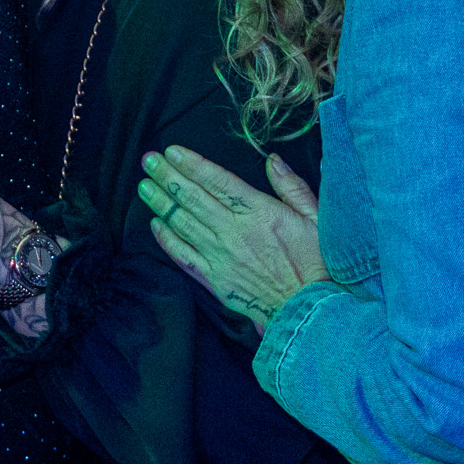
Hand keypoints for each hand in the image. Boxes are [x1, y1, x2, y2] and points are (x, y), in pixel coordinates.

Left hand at [138, 147, 329, 330]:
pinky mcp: (216, 281)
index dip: (191, 163)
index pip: (218, 180)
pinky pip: (184, 257)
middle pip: (193, 198)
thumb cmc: (319, 265)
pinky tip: (156, 225)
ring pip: (184, 223)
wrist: (313, 312)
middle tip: (148, 160)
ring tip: (144, 186)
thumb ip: (292, 187)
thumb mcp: (317, 219)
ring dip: (161, 203)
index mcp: (260, 213)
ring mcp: (222, 257)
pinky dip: (168, 239)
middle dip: (167, 176)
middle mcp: (235, 232)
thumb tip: (272, 160)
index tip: (171, 151)